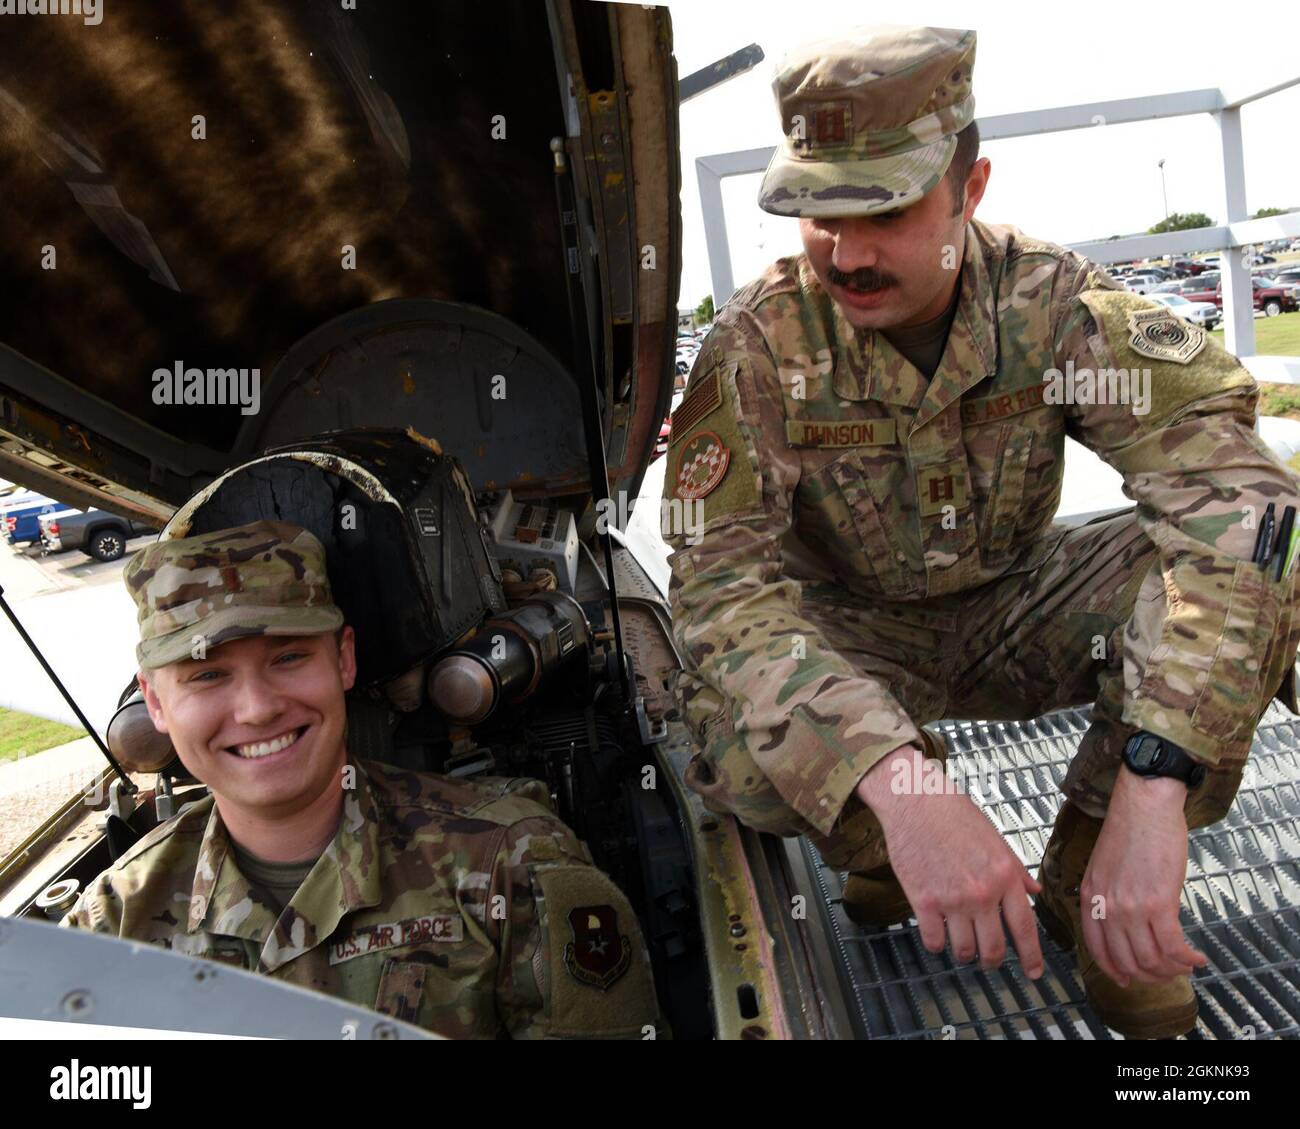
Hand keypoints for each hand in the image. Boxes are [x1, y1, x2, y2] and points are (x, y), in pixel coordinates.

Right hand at [857, 746, 1044, 977]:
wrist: (915, 800)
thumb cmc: (953, 813)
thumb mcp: (995, 838)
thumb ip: (1015, 869)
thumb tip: (1034, 891)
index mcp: (1005, 875)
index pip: (1025, 927)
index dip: (1031, 956)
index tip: (1033, 972)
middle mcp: (982, 891)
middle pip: (993, 948)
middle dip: (992, 961)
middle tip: (989, 960)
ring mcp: (952, 899)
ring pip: (963, 950)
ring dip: (964, 955)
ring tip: (961, 948)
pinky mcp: (923, 900)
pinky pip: (934, 941)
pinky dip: (937, 944)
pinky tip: (937, 934)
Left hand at [1079, 771, 1206, 984]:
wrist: (1144, 806)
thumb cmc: (1129, 830)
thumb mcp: (1105, 868)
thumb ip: (1110, 897)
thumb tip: (1129, 925)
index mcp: (1089, 897)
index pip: (1096, 949)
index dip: (1114, 970)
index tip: (1128, 979)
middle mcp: (1106, 906)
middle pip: (1126, 961)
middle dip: (1148, 975)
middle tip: (1166, 973)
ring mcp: (1131, 907)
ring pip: (1151, 960)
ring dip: (1171, 970)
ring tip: (1184, 965)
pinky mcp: (1158, 903)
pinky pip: (1173, 947)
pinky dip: (1187, 959)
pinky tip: (1196, 958)